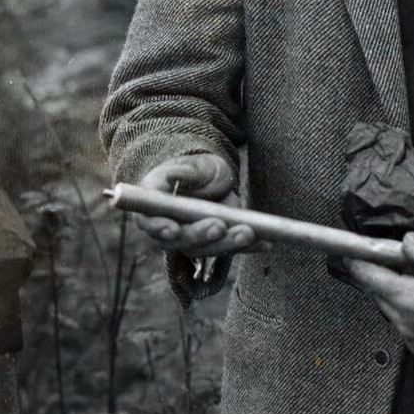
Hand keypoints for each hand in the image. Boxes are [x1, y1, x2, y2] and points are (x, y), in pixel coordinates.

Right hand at [135, 153, 259, 256]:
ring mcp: (193, 239)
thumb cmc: (197, 168)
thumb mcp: (195, 164)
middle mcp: (169, 227)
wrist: (214, 178)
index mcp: (155, 206)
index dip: (158, 228)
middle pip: (180, 241)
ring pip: (205, 249)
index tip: (173, 229)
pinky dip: (248, 247)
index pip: (148, 222)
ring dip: (227, 244)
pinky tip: (265, 243)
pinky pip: (229, 249)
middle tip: (220, 226)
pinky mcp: (216, 244)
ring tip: (248, 233)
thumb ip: (185, 171)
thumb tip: (173, 175)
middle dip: (201, 236)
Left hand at [345, 234, 413, 363]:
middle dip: (383, 279)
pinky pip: (408, 330)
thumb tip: (405, 243)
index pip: (369, 278)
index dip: (357, 264)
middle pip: (379, 296)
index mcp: (407, 298)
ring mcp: (412, 341)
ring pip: (394, 314)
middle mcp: (403, 322)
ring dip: (400, 298)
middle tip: (399, 265)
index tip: (349, 254)